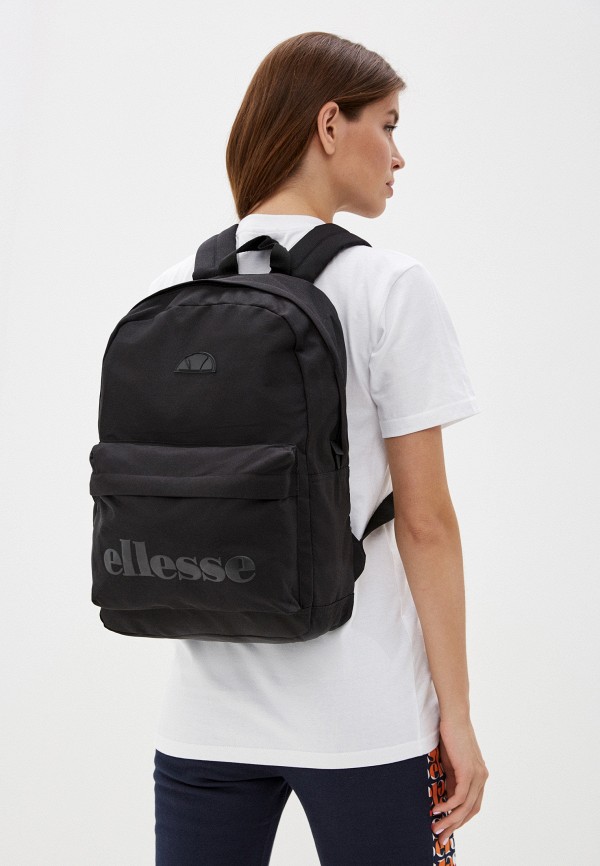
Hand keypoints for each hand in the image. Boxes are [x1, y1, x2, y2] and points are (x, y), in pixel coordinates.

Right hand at [430, 715, 488, 844]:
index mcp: (479, 776)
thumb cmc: (450, 736)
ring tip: (435, 828)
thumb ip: (451, 779)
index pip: (472, 806)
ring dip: (449, 820)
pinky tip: (436, 810)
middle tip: (440, 837)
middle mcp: (482, 778)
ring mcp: (477, 775)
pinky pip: (459, 797)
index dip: (460, 820)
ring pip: (465, 807)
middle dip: (454, 826)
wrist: (454, 716)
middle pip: (470, 811)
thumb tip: (445, 797)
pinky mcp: (468, 771)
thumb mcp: (451, 763)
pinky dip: (447, 806)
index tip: (446, 829)